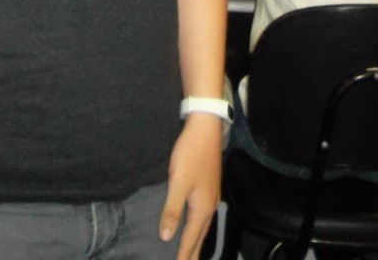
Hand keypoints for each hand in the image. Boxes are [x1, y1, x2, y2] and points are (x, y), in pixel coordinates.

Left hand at [161, 113, 223, 259]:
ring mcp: (211, 196)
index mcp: (202, 208)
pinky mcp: (208, 187)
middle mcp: (210, 205)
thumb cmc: (190, 155)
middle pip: (200, 236)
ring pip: (203, 225)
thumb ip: (172, 210)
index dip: (183, 254)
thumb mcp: (177, 182)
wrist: (205, 129)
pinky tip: (194, 224)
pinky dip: (198, 227)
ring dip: (196, 241)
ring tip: (191, 253)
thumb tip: (166, 237)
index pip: (191, 239)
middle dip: (193, 252)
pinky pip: (203, 215)